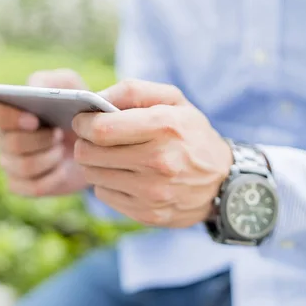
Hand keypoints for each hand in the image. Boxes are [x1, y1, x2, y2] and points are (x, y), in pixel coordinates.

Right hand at [0, 69, 89, 196]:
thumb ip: (53, 80)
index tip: (32, 119)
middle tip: (58, 134)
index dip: (1, 117)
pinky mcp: (22, 185)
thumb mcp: (70, 86)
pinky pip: (33, 187)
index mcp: (3, 110)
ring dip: (49, 158)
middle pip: (8, 144)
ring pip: (22, 167)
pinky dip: (53, 178)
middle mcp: (0, 138)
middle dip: (39, 140)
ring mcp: (9, 164)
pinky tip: (63, 169)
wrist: (92, 143)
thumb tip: (33, 86)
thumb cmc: (74, 109)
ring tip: (61, 149)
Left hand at [71, 79, 232, 227]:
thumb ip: (132, 91)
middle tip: (94, 138)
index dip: (83, 123)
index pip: (101, 129)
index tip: (82, 120)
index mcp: (164, 128)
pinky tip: (125, 175)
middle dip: (85, 142)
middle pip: (89, 154)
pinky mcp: (147, 214)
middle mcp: (158, 162)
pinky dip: (107, 183)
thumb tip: (94, 100)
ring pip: (92, 175)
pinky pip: (103, 195)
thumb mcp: (172, 99)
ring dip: (95, 163)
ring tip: (112, 155)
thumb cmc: (191, 133)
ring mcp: (153, 193)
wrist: (223, 181)